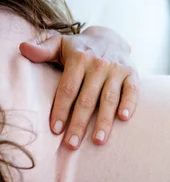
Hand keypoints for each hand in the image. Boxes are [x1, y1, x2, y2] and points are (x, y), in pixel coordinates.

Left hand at [20, 26, 138, 148]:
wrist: (110, 37)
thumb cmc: (80, 49)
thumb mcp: (60, 44)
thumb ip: (43, 49)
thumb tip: (23, 49)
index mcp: (79, 58)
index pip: (68, 88)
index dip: (61, 110)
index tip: (56, 130)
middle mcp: (98, 64)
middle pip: (87, 99)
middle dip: (79, 124)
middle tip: (72, 144)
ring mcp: (116, 70)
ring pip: (109, 99)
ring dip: (104, 121)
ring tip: (98, 141)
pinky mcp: (132, 74)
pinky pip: (132, 91)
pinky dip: (129, 104)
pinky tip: (123, 119)